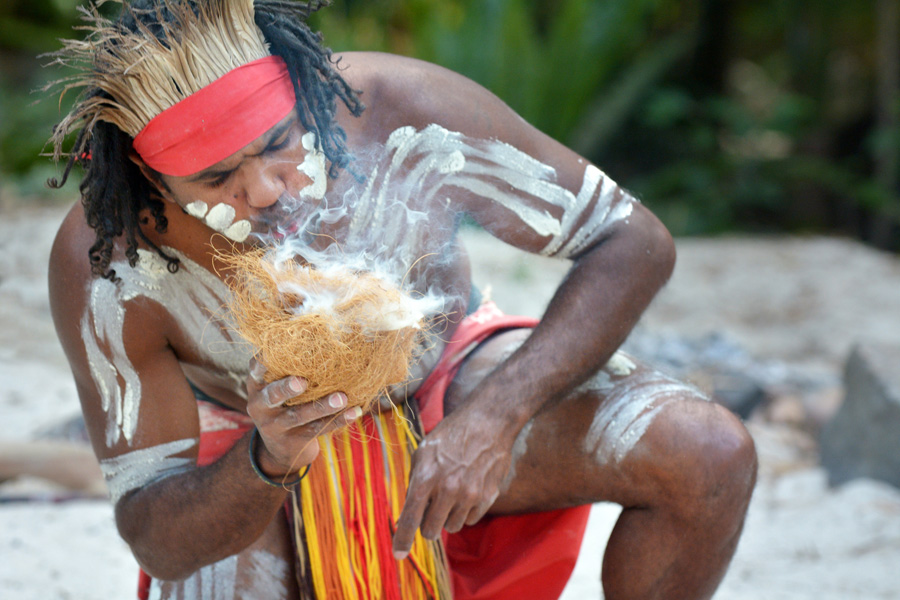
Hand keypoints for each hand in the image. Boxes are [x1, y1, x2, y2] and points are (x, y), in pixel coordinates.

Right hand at [245, 358, 361, 476]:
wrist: (280, 447)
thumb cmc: (285, 399)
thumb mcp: (276, 381)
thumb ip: (289, 361)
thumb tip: (321, 320)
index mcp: (257, 385)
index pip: (256, 371)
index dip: (263, 362)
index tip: (272, 354)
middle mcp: (261, 405)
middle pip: (273, 396)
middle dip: (286, 388)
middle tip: (303, 382)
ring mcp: (276, 426)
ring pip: (299, 416)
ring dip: (321, 407)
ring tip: (341, 398)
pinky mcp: (294, 441)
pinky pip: (318, 430)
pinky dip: (338, 420)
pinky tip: (355, 411)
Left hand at [392, 408, 513, 558]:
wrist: (488, 422)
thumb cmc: (450, 435)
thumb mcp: (423, 453)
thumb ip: (413, 484)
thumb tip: (405, 516)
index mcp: (426, 476)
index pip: (410, 518)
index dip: (402, 541)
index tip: (398, 555)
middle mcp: (447, 489)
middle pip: (431, 530)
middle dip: (428, 524)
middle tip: (430, 509)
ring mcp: (469, 494)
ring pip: (452, 527)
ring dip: (448, 516)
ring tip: (452, 493)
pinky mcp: (488, 496)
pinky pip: (470, 520)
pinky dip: (465, 511)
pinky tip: (467, 490)